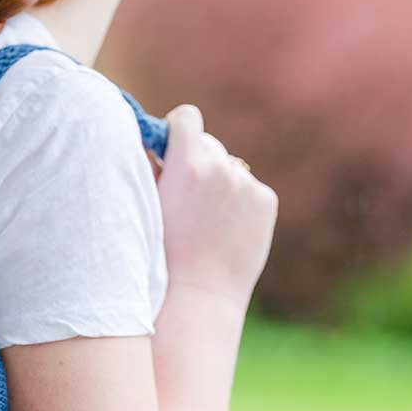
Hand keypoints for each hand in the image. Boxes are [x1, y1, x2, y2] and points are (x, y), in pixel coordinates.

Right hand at [157, 104, 277, 310]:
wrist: (198, 293)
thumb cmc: (159, 253)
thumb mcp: (145, 203)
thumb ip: (147, 165)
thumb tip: (149, 140)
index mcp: (188, 163)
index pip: (186, 117)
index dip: (176, 130)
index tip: (170, 149)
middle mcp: (221, 167)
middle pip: (208, 143)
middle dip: (196, 160)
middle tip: (185, 194)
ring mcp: (248, 184)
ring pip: (228, 167)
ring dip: (218, 181)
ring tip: (204, 218)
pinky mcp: (266, 200)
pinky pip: (248, 187)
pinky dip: (238, 200)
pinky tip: (224, 227)